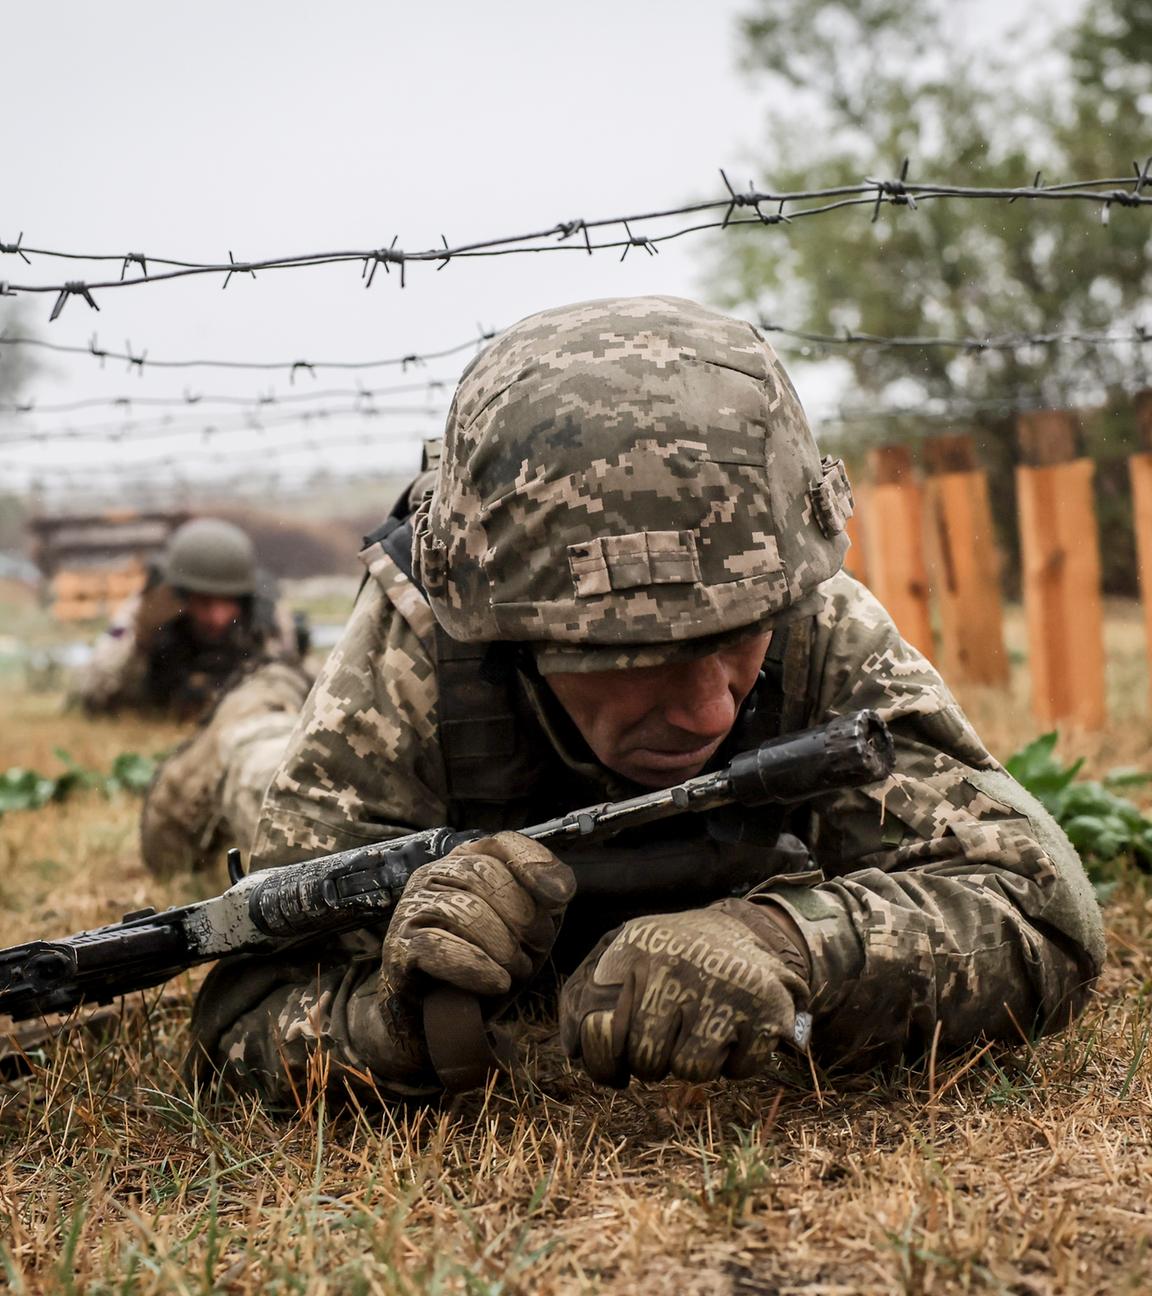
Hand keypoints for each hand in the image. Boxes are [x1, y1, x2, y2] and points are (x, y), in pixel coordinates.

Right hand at [380, 831, 574, 1000]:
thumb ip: (545, 900)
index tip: (559, 900)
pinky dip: (474, 966)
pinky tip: (496, 982)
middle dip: (520, 916)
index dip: (532, 864)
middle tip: (535, 949)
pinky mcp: (398, 948)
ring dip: (500, 945)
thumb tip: (557, 891)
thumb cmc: (486, 961)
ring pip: (460, 909)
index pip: (499, 844)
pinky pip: (435, 947)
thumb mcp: (525, 927)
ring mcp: (411, 908)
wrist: (442, 1012)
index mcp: (465, 862)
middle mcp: (433, 875)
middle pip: (480, 875)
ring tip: (515, 970)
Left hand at [559, 899, 809, 1086]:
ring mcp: (725, 985)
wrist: (745, 931)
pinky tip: (734, 1029)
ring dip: (694, 1061)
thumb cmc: (668, 956)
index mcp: (634, 949)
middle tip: (665, 1035)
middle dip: (651, 1060)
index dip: (603, 1058)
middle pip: (646, 1057)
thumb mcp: (620, 953)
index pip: (597, 1031)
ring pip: (692, 1071)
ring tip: (699, 1026)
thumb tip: (575, 1049)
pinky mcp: (767, 1008)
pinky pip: (738, 1070)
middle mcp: (677, 963)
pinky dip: (735, 1062)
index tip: (616, 1055)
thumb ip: (582, 994)